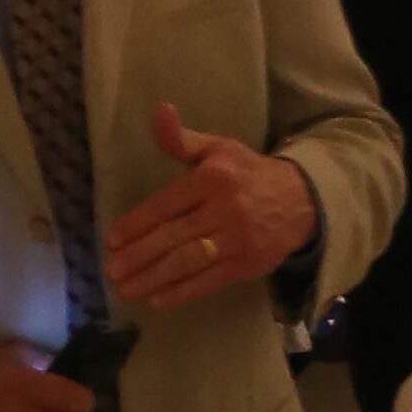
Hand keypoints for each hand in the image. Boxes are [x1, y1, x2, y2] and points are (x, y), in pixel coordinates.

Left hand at [103, 109, 315, 312]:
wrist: (301, 201)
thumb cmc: (247, 173)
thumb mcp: (218, 147)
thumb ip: (183, 139)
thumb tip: (159, 112)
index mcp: (213, 178)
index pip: (167, 204)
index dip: (137, 223)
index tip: (111, 239)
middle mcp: (224, 210)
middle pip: (174, 236)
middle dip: (139, 255)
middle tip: (110, 270)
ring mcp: (237, 241)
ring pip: (189, 262)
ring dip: (154, 278)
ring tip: (125, 288)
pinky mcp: (248, 266)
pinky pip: (209, 282)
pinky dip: (182, 292)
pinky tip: (157, 300)